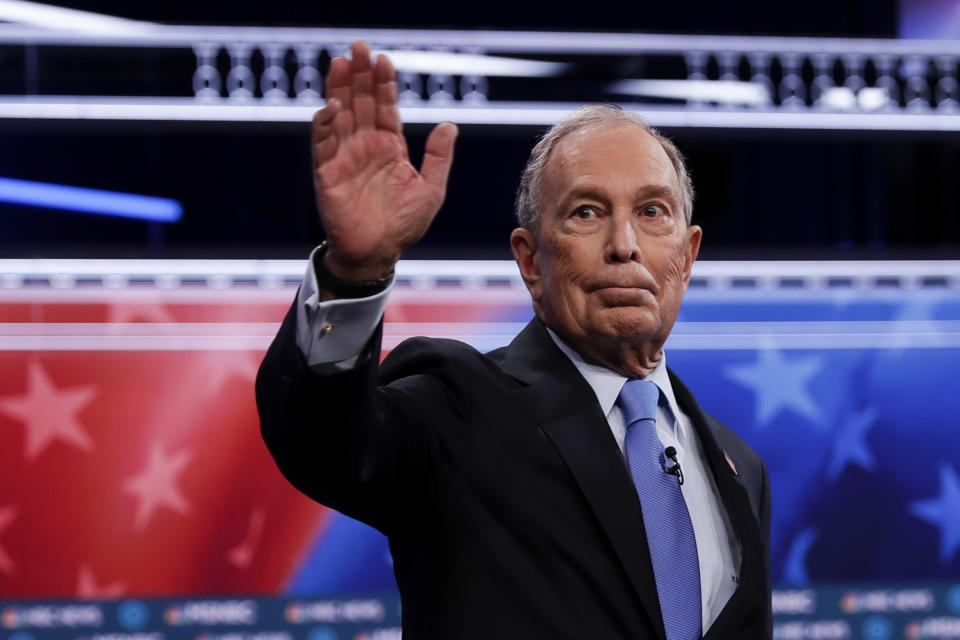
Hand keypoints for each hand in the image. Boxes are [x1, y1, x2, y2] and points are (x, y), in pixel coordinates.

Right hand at [312, 41, 457, 280]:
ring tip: (341, 63)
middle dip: (358, 75)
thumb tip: (449, 125)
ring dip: (339, 89)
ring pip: (340, 115)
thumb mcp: (431, 189)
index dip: (383, 84)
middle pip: (360, 102)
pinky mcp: (328, 173)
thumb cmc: (404, 225)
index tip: (383, 60)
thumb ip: (438, 157)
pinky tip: (332, 105)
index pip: (385, 107)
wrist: (378, 253)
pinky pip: (323, 144)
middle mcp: (365, 147)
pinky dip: (326, 124)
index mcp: (389, 147)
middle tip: (358, 47)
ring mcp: (345, 157)